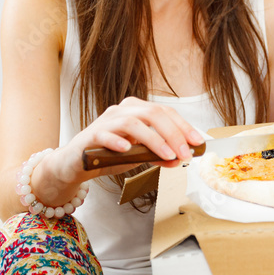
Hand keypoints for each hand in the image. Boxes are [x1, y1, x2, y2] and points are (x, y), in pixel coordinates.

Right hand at [32, 97, 204, 205]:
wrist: (76, 164)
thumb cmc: (109, 155)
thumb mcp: (139, 156)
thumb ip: (158, 156)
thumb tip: (181, 158)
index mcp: (136, 110)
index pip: (165, 112)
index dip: (183, 126)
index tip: (197, 142)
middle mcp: (122, 111)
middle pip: (152, 114)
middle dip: (173, 134)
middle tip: (185, 153)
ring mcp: (105, 122)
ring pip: (132, 123)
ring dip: (153, 139)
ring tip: (166, 155)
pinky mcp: (90, 136)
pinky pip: (104, 134)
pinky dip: (117, 141)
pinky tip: (128, 149)